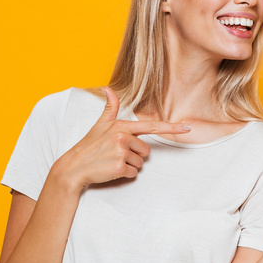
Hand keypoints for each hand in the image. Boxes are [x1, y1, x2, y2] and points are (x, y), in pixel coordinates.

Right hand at [53, 88, 191, 189]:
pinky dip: (124, 174)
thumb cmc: (89, 146)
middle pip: (146, 151)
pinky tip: (111, 169)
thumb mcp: (99, 124)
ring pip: (140, 163)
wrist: (74, 166)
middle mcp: (122, 137)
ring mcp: (120, 152)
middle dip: (134, 155)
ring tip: (112, 161)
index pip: (151, 126)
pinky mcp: (119, 166)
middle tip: (116, 154)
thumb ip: (109, 108)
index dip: (172, 128)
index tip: (188, 128)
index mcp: (121, 126)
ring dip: (129, 165)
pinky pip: (133, 173)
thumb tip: (108, 88)